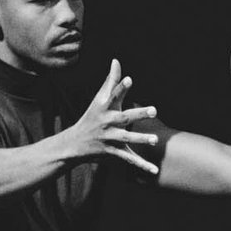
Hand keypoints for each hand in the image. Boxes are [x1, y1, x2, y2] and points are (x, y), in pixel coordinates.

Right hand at [62, 58, 160, 173]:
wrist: (74, 144)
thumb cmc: (91, 116)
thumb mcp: (98, 99)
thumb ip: (111, 81)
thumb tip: (116, 60)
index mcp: (104, 108)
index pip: (113, 95)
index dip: (121, 87)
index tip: (129, 79)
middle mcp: (106, 123)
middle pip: (124, 117)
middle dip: (138, 114)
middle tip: (154, 109)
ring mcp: (109, 138)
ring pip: (126, 139)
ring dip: (140, 139)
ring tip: (154, 139)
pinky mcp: (113, 152)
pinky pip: (129, 159)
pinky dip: (142, 166)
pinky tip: (155, 170)